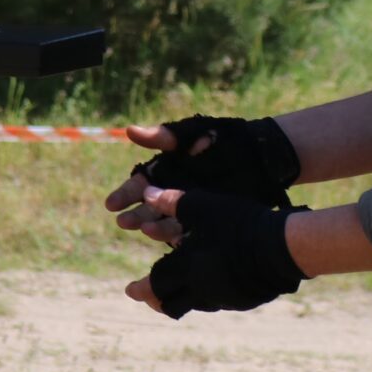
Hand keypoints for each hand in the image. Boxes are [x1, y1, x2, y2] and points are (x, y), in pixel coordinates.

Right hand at [105, 114, 298, 244]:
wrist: (259, 153)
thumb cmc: (221, 138)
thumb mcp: (190, 135)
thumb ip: (163, 136)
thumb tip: (129, 131)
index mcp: (165, 171)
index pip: (139, 185)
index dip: (125, 195)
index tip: (111, 205)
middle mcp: (174, 191)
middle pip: (149, 207)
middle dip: (136, 215)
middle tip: (124, 222)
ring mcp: (191, 208)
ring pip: (167, 222)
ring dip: (154, 227)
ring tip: (145, 230)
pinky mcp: (208, 221)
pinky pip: (192, 232)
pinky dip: (182, 237)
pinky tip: (174, 241)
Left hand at [123, 188, 306, 318]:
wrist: (280, 247)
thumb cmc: (238, 224)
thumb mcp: (202, 207)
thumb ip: (172, 202)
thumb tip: (147, 193)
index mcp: (186, 270)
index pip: (155, 286)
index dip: (141, 289)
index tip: (130, 290)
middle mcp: (201, 290)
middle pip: (171, 305)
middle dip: (158, 299)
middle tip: (150, 296)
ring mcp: (224, 298)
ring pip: (196, 304)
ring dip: (183, 296)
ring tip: (180, 286)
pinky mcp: (244, 300)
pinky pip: (220, 301)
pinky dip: (208, 293)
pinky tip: (213, 281)